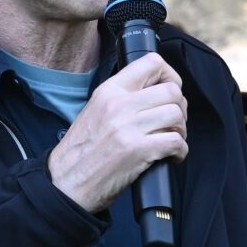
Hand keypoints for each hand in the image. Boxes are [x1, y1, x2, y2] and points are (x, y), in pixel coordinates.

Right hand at [47, 52, 187, 213]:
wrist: (66, 183)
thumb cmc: (79, 153)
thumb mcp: (94, 112)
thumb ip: (120, 99)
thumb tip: (152, 94)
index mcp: (109, 91)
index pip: (152, 62)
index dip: (170, 76)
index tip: (171, 92)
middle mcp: (119, 105)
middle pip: (172, 90)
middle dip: (180, 107)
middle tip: (174, 122)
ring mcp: (129, 127)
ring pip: (176, 114)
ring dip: (181, 129)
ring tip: (172, 140)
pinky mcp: (138, 151)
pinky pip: (175, 141)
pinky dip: (180, 151)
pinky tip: (172, 156)